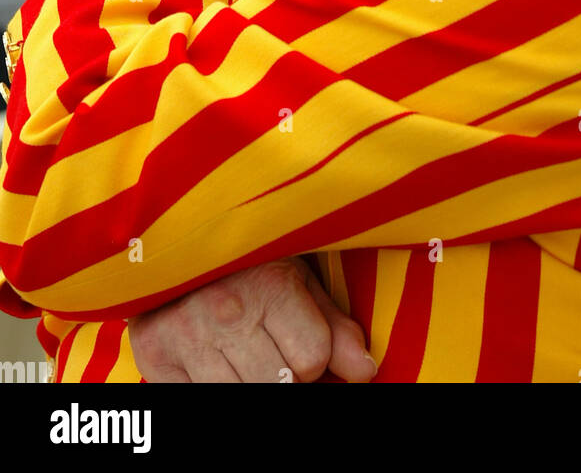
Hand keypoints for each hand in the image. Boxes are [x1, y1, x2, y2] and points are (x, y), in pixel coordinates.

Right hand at [128, 256, 375, 382]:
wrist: (170, 242)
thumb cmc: (245, 261)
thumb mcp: (297, 276)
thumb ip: (333, 325)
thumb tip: (364, 372)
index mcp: (270, 283)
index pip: (314, 358)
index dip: (314, 355)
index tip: (298, 336)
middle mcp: (227, 310)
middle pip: (282, 384)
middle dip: (284, 372)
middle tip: (269, 343)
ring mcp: (187, 336)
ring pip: (244, 396)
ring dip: (250, 381)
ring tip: (244, 350)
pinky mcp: (155, 357)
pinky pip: (199, 400)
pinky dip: (214, 387)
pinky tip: (214, 359)